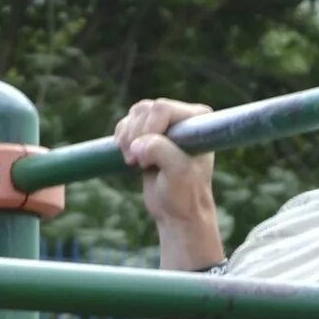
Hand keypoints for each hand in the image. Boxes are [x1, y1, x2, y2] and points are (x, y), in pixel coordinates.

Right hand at [113, 97, 217, 230]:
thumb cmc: (184, 193)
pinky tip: (128, 156)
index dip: (148, 130)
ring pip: (135, 114)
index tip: (148, 159)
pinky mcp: (148, 134)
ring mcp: (164, 123)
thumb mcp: (178, 173)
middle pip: (145, 109)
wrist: (176, 211)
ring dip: (126, 138)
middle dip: (135, 136)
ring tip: (133, 161)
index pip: (162, 108)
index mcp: (197, 119)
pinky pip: (126, 123)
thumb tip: (137, 144)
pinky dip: (121, 138)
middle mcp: (182, 116)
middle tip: (138, 163)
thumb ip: (161, 151)